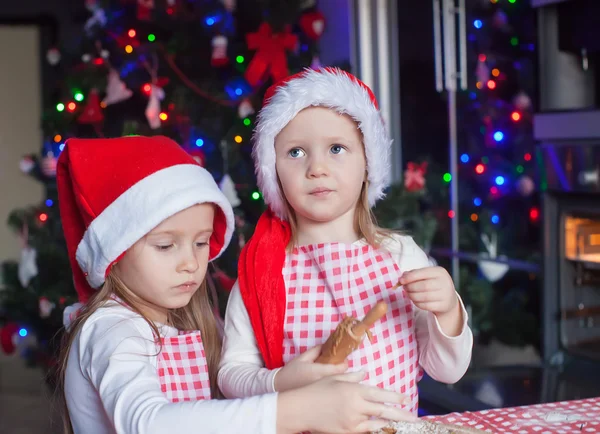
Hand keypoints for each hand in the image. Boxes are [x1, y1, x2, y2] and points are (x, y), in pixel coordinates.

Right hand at [274, 345, 347, 391]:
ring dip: (338, 382)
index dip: (344, 364)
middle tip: (338, 369)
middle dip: (343, 373)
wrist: (279, 387)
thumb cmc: (291, 372)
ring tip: (332, 378)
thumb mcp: (303, 358)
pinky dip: (332, 390)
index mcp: (319, 371)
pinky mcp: (319, 400)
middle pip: (342, 379)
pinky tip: (327, 387)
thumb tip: (328, 346)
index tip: (342, 360)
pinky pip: (331, 394)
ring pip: (337, 387)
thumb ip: (316, 350)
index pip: (340, 369)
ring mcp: (322, 393)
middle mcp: (323, 384)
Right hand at [277, 371, 416, 433]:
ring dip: (390, 422)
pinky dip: (375, 428)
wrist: (301, 409)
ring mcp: (352, 421)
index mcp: (354, 390)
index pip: (380, 394)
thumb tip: (365, 373)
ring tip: (402, 422)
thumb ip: (352, 376)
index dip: (395, 397)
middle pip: (384, 410)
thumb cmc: (316, 390)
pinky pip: (365, 431)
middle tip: (415, 417)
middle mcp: (356, 406)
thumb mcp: (334, 378)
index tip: (406, 399)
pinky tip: (382, 427)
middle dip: (401, 414)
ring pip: (376, 422)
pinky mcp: (346, 432)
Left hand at [399, 266, 457, 315]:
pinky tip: (415, 300)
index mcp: (440, 272)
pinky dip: (417, 303)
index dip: (410, 277)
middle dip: (410, 287)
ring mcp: (445, 295)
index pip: (423, 273)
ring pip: (424, 297)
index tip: (401, 281)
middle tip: (405, 288)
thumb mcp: (427, 276)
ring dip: (412, 296)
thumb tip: (402, 277)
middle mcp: (445, 282)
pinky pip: (426, 306)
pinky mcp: (443, 306)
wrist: (449, 299)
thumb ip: (414, 274)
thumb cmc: (434, 284)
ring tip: (409, 293)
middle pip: (423, 286)